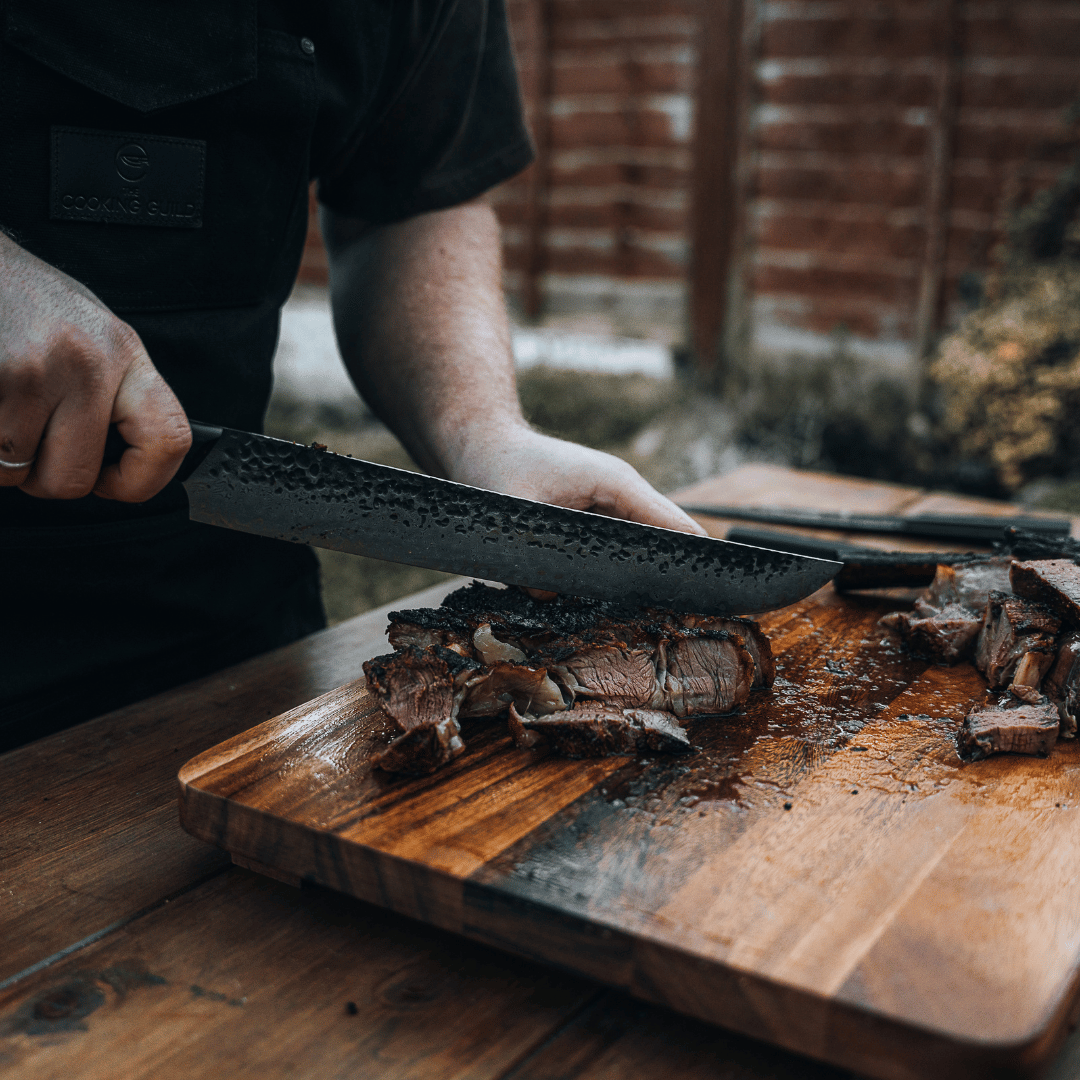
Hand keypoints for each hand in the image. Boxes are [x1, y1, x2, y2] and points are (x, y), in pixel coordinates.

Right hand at [0, 233, 190, 500]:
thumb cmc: (29, 303)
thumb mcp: (93, 338)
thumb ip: (115, 394)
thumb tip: (123, 465)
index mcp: (127, 355)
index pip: (168, 439)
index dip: (142, 481)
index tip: (112, 483)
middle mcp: (88, 361)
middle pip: (73, 478)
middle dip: (41, 477)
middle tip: (29, 444)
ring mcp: (34, 367)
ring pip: (13, 470)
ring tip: (2, 412)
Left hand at [448, 423, 705, 597]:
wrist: (482, 440)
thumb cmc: (497, 466)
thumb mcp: (512, 514)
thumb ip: (534, 559)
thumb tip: (551, 597)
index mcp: (615, 482)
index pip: (674, 526)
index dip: (690, 563)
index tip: (703, 599)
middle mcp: (621, 490)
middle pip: (665, 539)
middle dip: (667, 576)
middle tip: (672, 617)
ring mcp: (609, 501)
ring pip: (640, 545)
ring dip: (638, 573)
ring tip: (641, 610)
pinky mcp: (593, 513)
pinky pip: (615, 545)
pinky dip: (613, 567)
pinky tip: (601, 593)